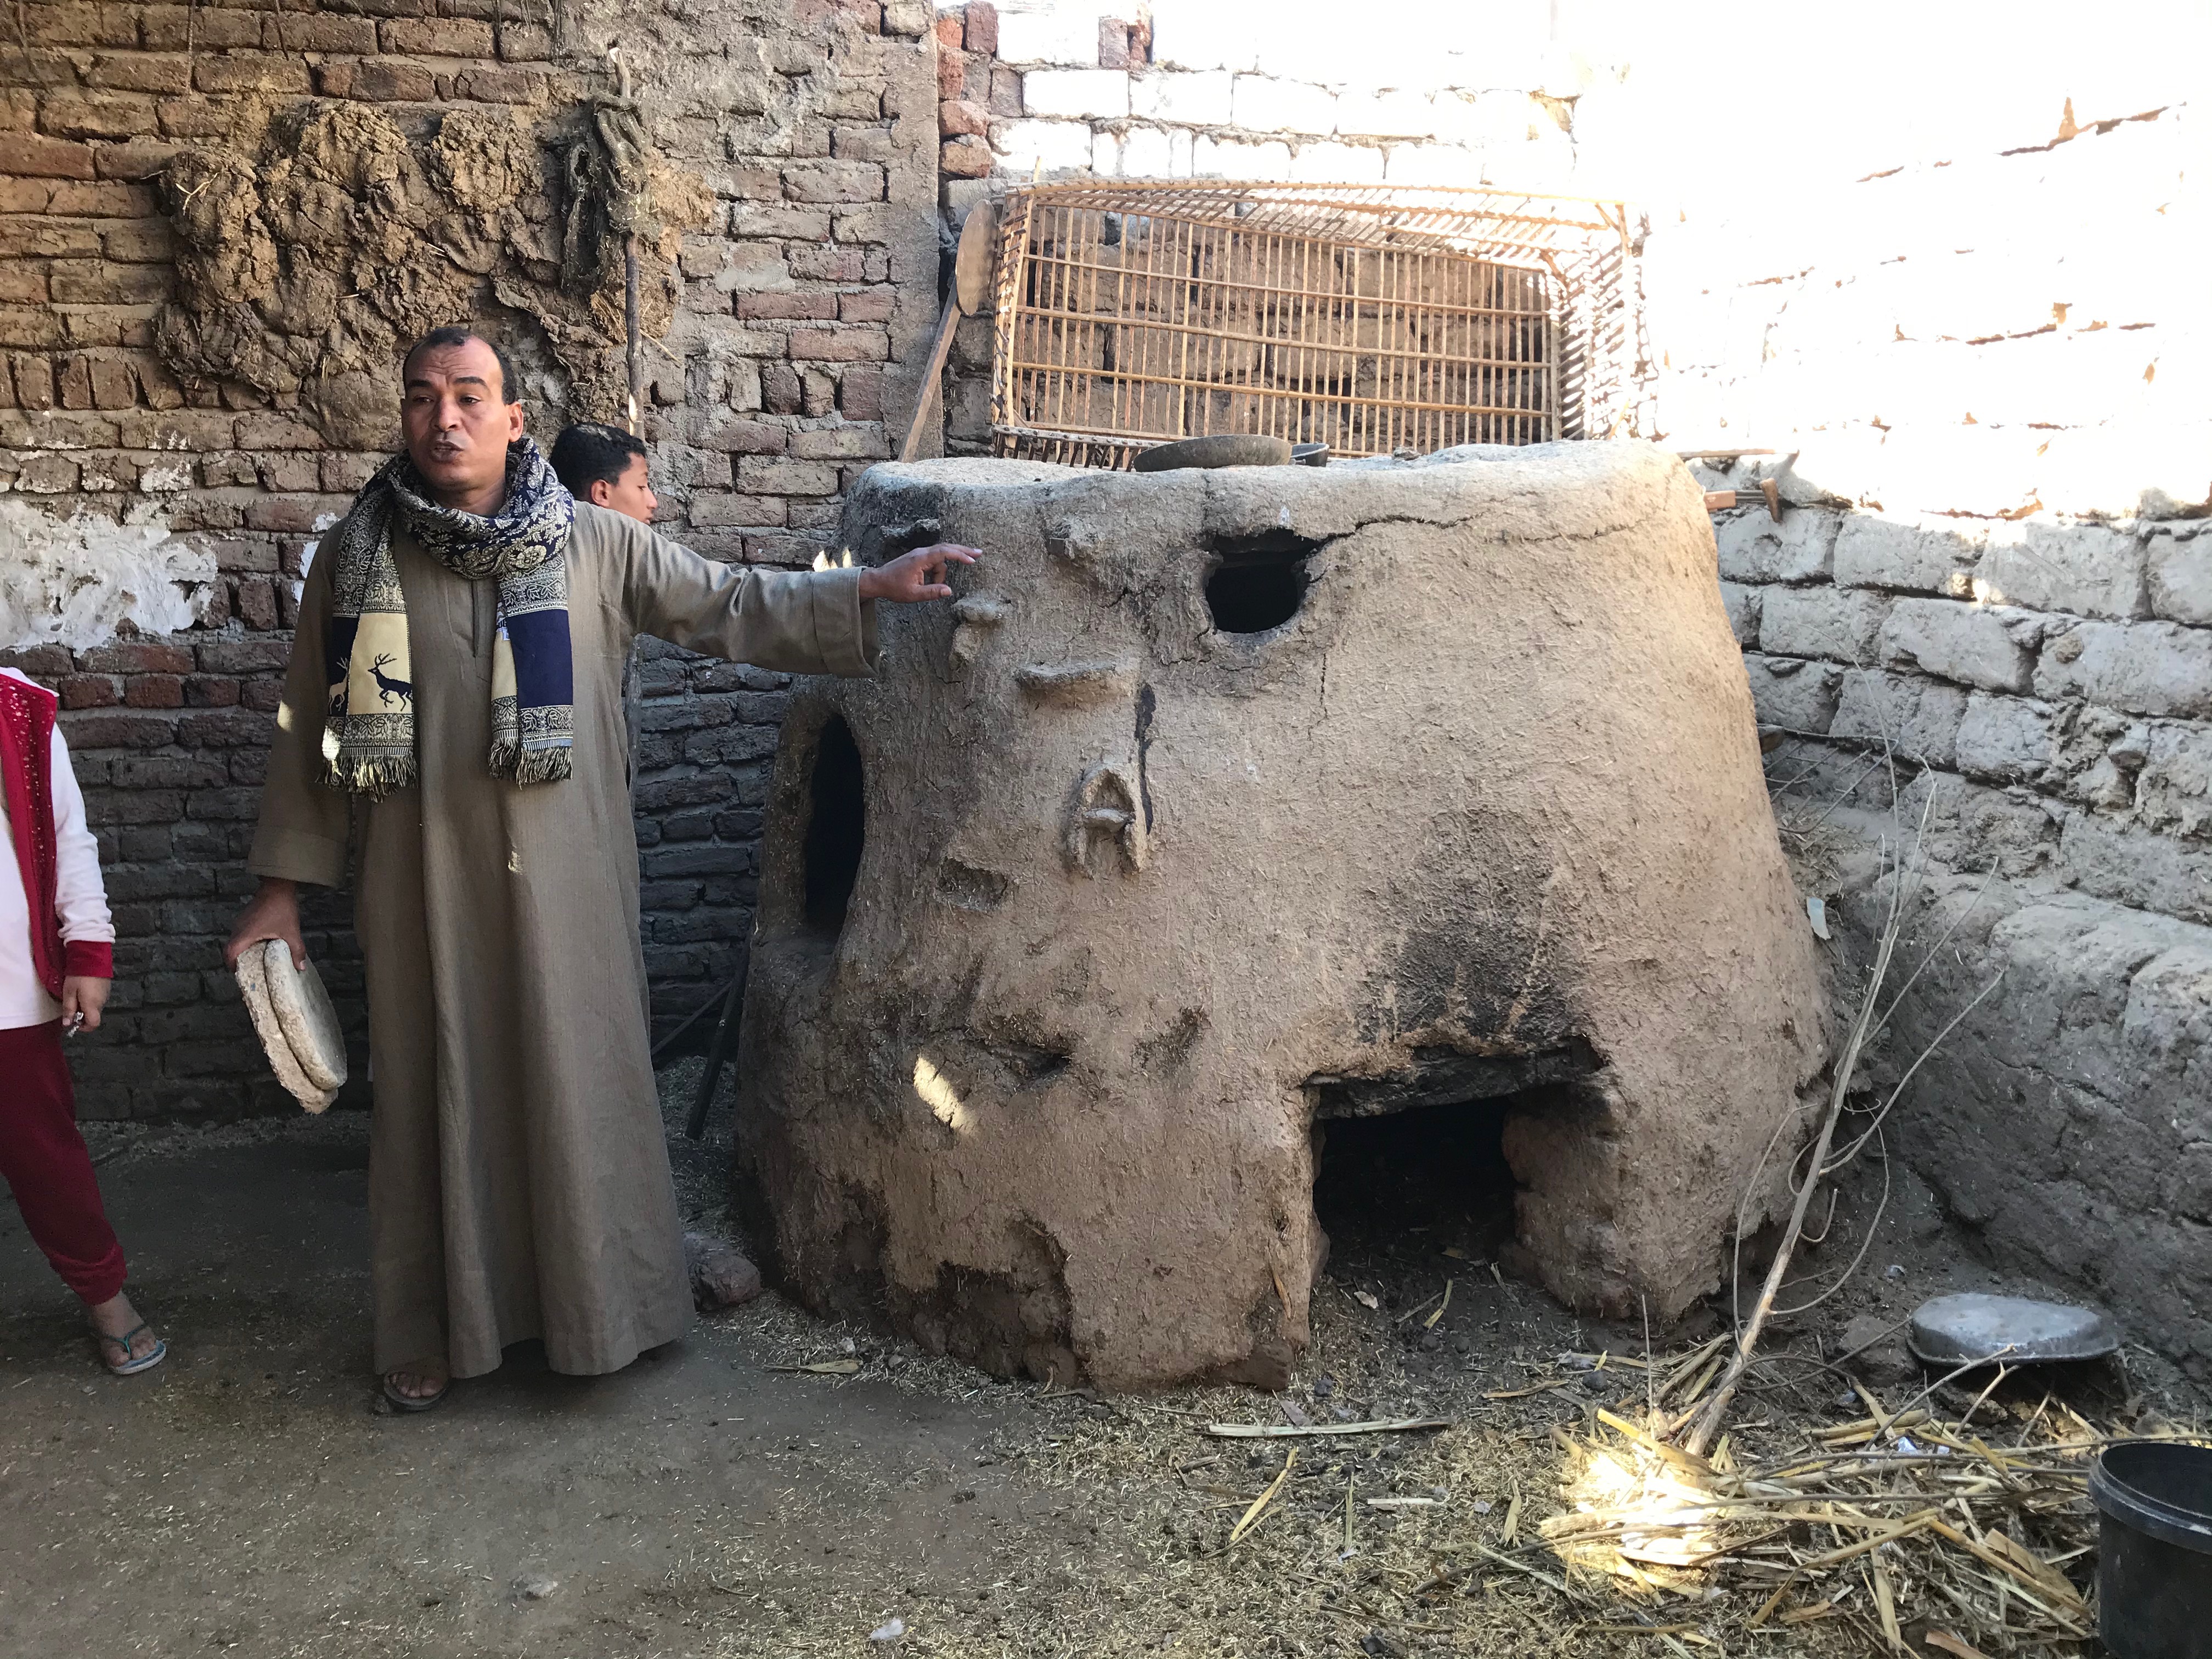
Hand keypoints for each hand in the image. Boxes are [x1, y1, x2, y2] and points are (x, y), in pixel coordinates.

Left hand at [61, 976, 108, 1033]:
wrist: (92, 957)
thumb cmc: (78, 976)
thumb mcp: (68, 992)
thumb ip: (68, 1009)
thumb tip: (67, 1023)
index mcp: (92, 1005)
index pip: (93, 1024)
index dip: (84, 1027)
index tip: (74, 1022)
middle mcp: (101, 1002)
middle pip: (93, 1016)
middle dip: (82, 1015)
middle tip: (72, 1005)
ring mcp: (106, 995)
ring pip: (95, 1007)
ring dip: (86, 1006)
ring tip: (77, 995)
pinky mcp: (107, 989)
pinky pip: (99, 999)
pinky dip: (91, 999)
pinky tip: (85, 989)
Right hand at [226, 878, 305, 970]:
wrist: (278, 886)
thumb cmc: (281, 908)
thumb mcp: (291, 932)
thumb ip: (296, 950)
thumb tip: (301, 968)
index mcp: (245, 934)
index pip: (230, 953)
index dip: (232, 966)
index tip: (240, 974)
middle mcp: (238, 928)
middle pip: (230, 949)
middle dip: (237, 961)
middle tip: (249, 972)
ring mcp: (240, 922)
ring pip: (235, 941)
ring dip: (241, 952)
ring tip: (254, 962)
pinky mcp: (244, 918)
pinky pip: (240, 934)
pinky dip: (246, 943)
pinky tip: (259, 947)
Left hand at [855, 543, 979, 603]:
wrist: (877, 581)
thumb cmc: (893, 587)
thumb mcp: (913, 594)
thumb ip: (932, 592)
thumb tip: (949, 591)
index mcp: (920, 559)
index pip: (944, 552)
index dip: (960, 555)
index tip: (972, 560)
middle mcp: (921, 552)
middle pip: (946, 547)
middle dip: (963, 551)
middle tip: (979, 553)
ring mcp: (919, 554)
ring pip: (939, 559)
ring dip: (940, 573)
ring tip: (928, 587)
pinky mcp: (918, 558)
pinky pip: (934, 561)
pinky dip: (938, 570)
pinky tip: (932, 581)